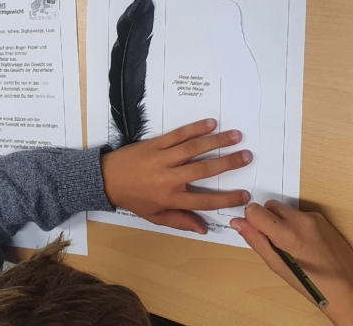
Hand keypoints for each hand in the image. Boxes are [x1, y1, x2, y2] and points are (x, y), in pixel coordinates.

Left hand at [101, 119, 251, 233]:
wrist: (105, 180)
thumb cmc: (133, 199)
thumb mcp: (155, 216)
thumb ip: (180, 221)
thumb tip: (204, 228)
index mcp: (170, 199)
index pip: (204, 200)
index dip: (226, 198)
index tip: (245, 195)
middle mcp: (168, 178)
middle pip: (203, 170)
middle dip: (228, 163)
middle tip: (248, 156)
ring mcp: (161, 159)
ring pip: (193, 149)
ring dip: (216, 141)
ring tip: (236, 136)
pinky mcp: (154, 144)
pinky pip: (177, 135)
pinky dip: (194, 129)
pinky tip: (210, 124)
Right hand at [231, 201, 352, 325]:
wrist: (348, 288)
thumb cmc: (313, 285)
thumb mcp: (279, 267)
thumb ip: (257, 241)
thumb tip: (238, 224)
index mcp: (289, 234)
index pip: (255, 211)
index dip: (251, 222)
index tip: (256, 234)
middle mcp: (302, 220)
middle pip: (270, 206)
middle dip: (266, 220)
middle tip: (274, 243)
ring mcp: (314, 218)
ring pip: (285, 210)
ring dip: (281, 222)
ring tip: (291, 246)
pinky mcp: (323, 219)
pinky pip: (300, 215)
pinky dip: (295, 225)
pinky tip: (303, 244)